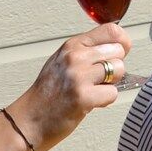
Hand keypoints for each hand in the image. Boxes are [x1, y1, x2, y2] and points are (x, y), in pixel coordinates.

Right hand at [10, 23, 129, 150]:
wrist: (28, 120)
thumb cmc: (47, 94)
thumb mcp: (63, 62)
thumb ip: (87, 52)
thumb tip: (118, 47)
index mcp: (72, 45)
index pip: (111, 30)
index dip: (122, 42)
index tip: (120, 54)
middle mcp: (75, 57)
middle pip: (119, 51)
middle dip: (115, 67)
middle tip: (99, 80)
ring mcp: (78, 76)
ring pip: (119, 70)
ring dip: (111, 84)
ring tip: (93, 90)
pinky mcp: (83, 97)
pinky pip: (113, 93)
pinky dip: (105, 101)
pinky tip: (89, 103)